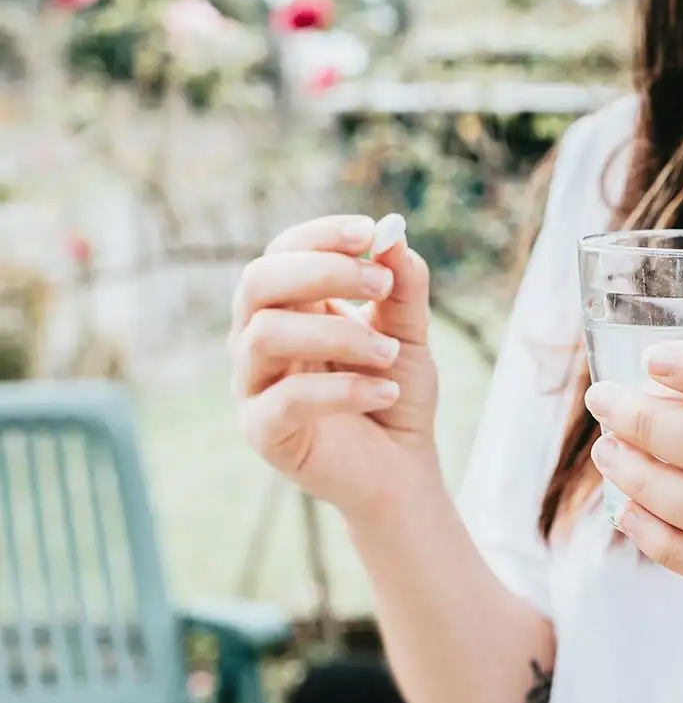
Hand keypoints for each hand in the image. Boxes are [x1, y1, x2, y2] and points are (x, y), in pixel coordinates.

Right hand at [229, 214, 438, 518]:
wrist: (402, 470)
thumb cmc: (396, 394)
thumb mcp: (409, 334)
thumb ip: (403, 288)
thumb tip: (394, 237)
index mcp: (289, 307)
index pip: (282, 253)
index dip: (320, 236)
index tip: (370, 232)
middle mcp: (259, 339)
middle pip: (257, 282)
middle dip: (322, 272)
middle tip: (380, 285)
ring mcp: (253, 385)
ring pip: (264, 334)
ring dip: (338, 333)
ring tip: (390, 353)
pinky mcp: (262, 431)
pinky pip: (287, 397)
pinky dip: (344, 389)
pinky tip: (387, 392)